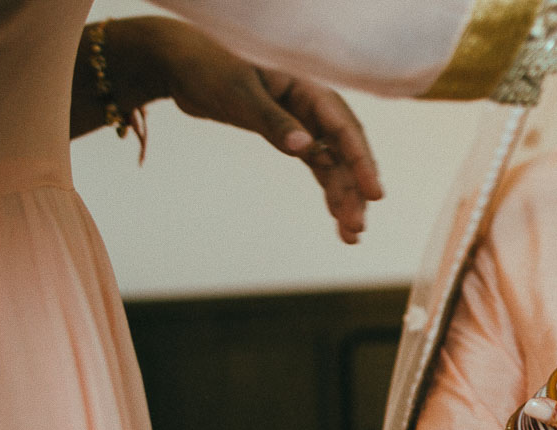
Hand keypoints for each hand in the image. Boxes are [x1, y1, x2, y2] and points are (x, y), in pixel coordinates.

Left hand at [124, 17, 383, 243]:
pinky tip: (337, 217)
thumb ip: (273, 121)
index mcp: (308, 86)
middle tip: (357, 227)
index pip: (344, 128)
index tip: (373, 194)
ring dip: (345, 198)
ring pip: (335, 164)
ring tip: (351, 236)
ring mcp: (305, 121)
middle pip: (345, 152)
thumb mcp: (240, 95)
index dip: (361, 161)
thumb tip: (307, 147)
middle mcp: (313, 105)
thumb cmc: (210, 69)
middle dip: (354, 190)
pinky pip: (319, 166)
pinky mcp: (292, 135)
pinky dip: (329, 190)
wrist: (183, 66)